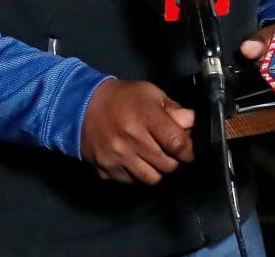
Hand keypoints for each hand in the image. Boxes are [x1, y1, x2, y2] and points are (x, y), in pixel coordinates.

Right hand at [80, 79, 195, 184]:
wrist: (81, 106)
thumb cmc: (121, 98)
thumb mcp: (149, 93)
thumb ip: (173, 109)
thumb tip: (192, 122)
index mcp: (145, 116)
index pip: (178, 143)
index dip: (188, 149)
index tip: (187, 148)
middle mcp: (131, 139)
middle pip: (168, 164)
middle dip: (173, 159)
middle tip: (167, 149)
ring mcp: (118, 157)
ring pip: (152, 178)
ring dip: (157, 169)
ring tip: (151, 156)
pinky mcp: (107, 169)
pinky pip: (133, 181)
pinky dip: (138, 174)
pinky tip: (134, 159)